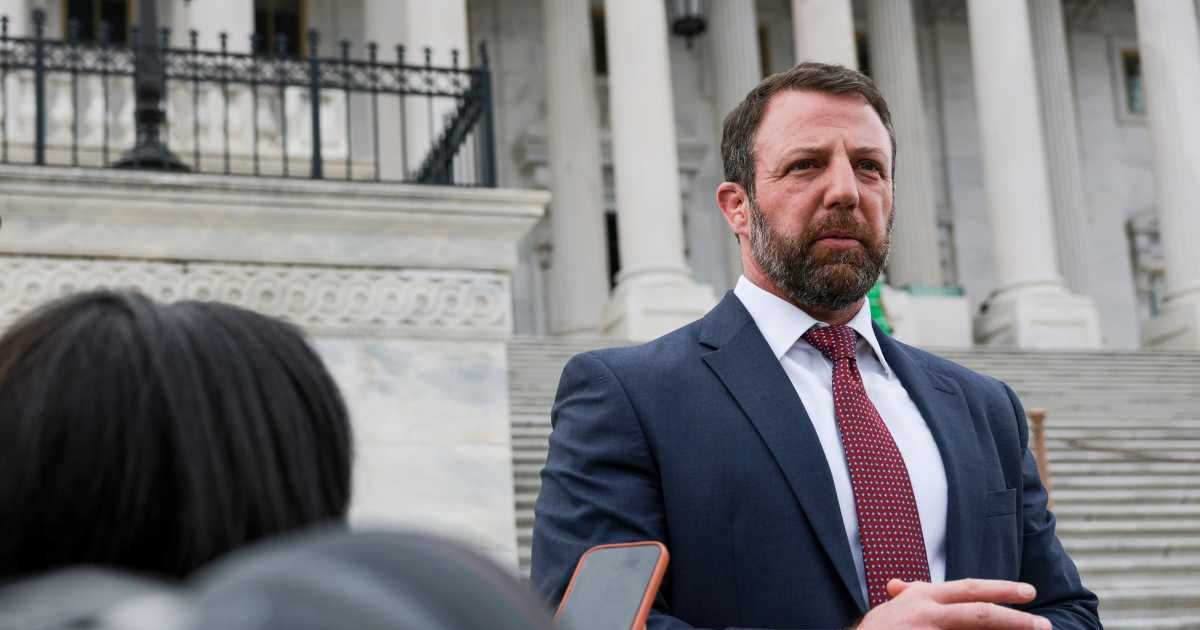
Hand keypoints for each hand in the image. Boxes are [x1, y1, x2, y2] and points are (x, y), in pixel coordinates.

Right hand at [852, 578, 1050, 629]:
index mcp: (922, 598)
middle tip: (1044, 624)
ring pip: (977, 629)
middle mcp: (927, 613)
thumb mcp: (888, 611)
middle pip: (981, 613)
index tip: (1027, 593)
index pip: (969, 589)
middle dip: (1016, 618)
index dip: (1001, 589)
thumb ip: (905, 598)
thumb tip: (904, 585)